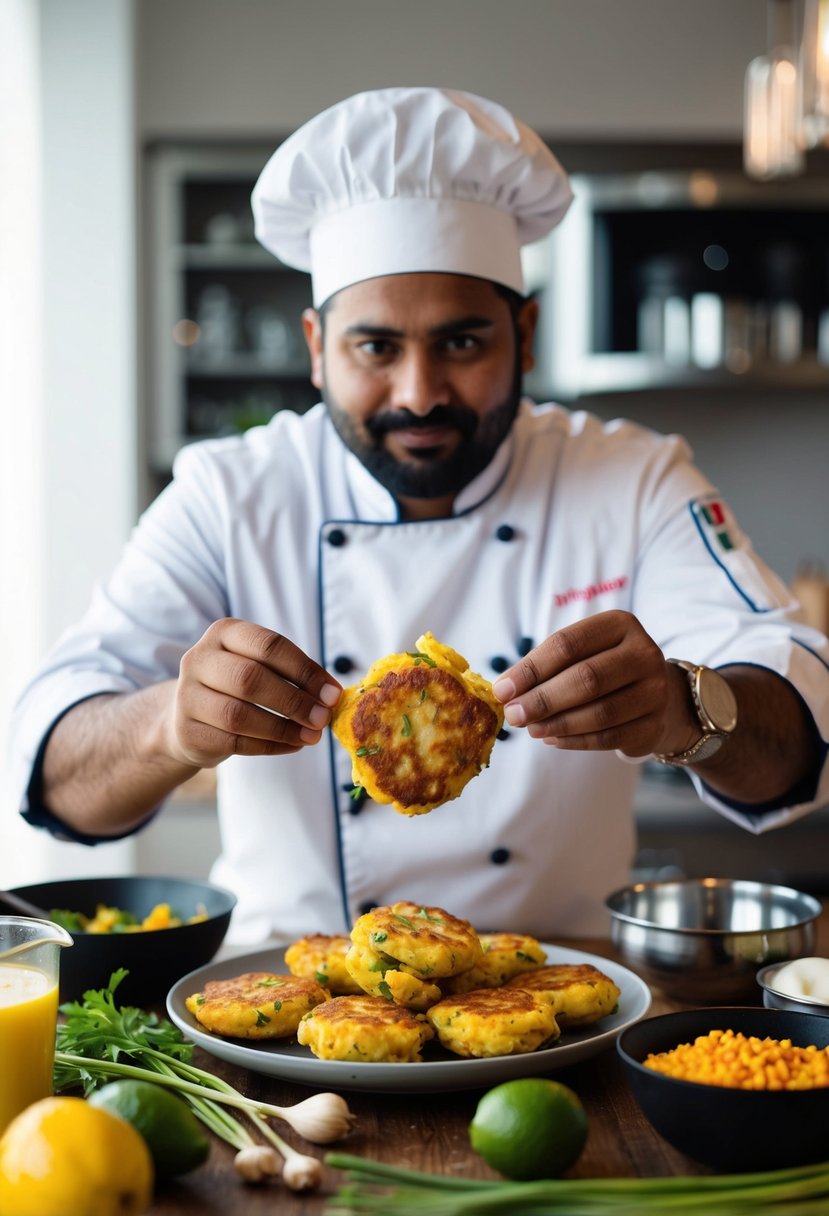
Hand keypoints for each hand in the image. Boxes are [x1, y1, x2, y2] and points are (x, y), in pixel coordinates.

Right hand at [164, 619, 341, 766]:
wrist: (187, 719)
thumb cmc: (235, 687)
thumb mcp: (259, 667)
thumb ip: (292, 676)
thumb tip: (331, 696)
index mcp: (223, 633)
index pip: (268, 645)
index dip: (305, 670)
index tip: (332, 694)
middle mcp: (199, 659)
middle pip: (250, 679)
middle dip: (294, 701)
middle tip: (323, 718)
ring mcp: (187, 696)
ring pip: (239, 715)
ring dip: (283, 728)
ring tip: (312, 736)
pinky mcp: (187, 732)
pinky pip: (234, 743)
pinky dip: (270, 746)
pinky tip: (292, 745)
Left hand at [491, 610, 690, 757]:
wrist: (656, 693)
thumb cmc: (604, 667)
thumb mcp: (580, 653)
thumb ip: (545, 667)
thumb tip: (505, 691)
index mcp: (620, 625)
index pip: (568, 644)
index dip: (531, 669)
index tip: (502, 690)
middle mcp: (644, 653)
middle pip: (587, 678)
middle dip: (543, 699)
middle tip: (513, 715)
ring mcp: (655, 691)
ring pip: (600, 712)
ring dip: (558, 724)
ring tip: (531, 729)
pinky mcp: (654, 725)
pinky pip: (609, 737)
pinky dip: (576, 741)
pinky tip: (553, 739)